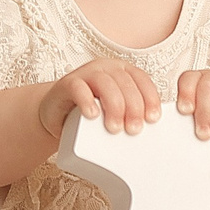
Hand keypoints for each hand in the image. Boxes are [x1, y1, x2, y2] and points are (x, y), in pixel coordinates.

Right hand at [40, 58, 162, 137]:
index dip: (150, 98)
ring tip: (114, 128)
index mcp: (122, 72)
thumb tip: (150, 140)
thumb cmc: (90, 116)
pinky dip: (87, 101)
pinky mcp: (66, 84)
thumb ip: (129, 118)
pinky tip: (92, 115)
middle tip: (133, 130)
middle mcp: (106, 69)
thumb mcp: (113, 114)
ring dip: (114, 106)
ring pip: (105, 83)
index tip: (152, 119)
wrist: (57, 116)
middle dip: (133, 108)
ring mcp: (85, 74)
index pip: (142, 80)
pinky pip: (78, 87)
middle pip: (125, 83)